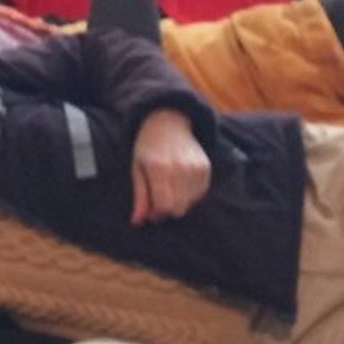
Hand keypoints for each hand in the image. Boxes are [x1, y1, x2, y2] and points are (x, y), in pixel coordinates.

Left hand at [130, 108, 210, 224]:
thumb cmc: (148, 146)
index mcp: (160, 168)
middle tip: (158, 199)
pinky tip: (180, 183)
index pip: (164, 206)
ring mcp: (196, 168)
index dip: (157, 213)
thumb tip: (137, 222)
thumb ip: (139, 196)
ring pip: (190, 203)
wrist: (168, 122)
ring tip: (169, 188)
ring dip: (178, 202)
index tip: (150, 209)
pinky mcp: (206, 168)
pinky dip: (189, 195)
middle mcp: (181, 168)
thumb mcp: (137, 168)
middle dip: (167, 210)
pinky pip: (199, 194)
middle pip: (178, 208)